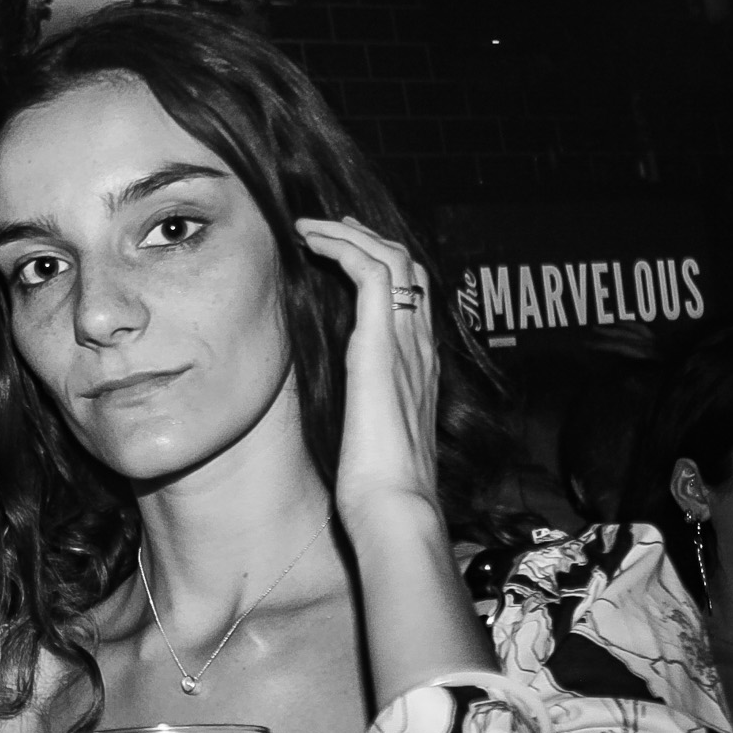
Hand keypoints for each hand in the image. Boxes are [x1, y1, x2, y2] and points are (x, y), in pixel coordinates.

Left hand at [295, 216, 441, 530]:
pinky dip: (342, 248)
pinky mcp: (381, 344)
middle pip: (410, 268)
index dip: (383, 266)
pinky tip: (312, 242)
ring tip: (311, 227)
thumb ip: (367, 411)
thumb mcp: (374, 436)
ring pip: (392, 260)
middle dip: (369, 238)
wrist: (396, 505)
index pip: (414, 298)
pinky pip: (371, 274)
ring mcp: (405, 343)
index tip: (346, 253)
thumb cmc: (382, 486)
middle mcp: (421, 347)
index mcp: (421, 368)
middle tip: (330, 227)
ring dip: (348, 234)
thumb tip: (349, 410)